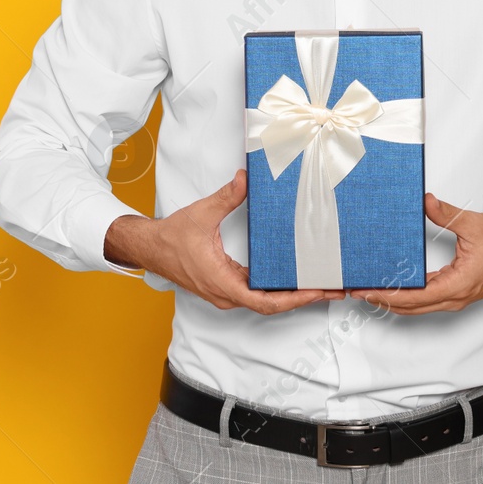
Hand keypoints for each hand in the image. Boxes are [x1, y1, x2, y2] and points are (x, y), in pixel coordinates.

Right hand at [105, 168, 345, 313]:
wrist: (149, 248)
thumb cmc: (171, 238)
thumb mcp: (202, 214)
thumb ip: (226, 197)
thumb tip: (245, 179)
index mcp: (223, 282)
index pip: (265, 302)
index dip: (294, 299)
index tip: (317, 292)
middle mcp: (227, 293)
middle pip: (272, 304)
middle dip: (303, 297)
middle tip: (333, 287)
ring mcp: (227, 291)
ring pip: (265, 300)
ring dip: (292, 294)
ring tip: (321, 283)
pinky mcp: (226, 285)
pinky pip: (257, 292)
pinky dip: (278, 288)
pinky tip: (295, 277)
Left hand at [348, 193, 482, 314]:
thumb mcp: (474, 224)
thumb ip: (446, 214)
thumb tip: (426, 202)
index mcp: (458, 284)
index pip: (415, 297)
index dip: (387, 295)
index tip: (367, 290)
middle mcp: (455, 297)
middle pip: (410, 307)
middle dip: (382, 300)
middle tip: (357, 290)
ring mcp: (455, 298)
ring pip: (417, 307)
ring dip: (393, 301)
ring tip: (369, 290)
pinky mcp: (456, 294)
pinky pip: (426, 301)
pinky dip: (407, 297)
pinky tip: (394, 288)